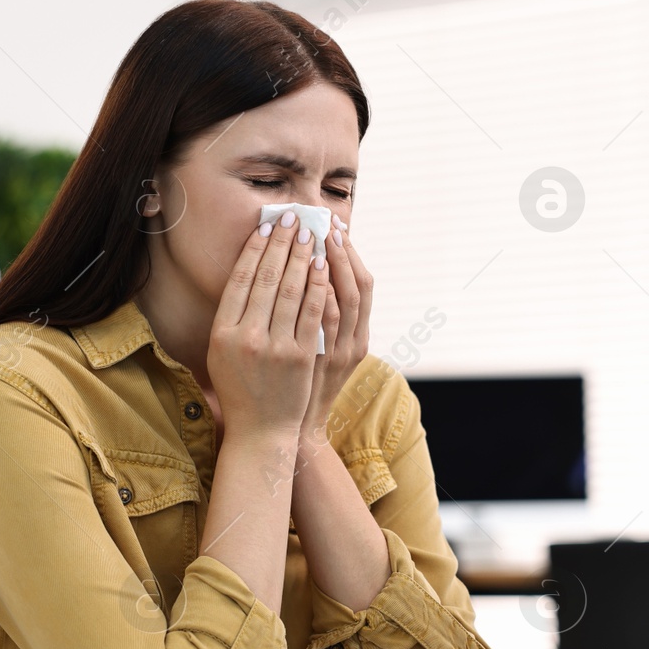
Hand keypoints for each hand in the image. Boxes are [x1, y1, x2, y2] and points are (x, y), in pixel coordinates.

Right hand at [208, 210, 328, 441]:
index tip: (266, 226)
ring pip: (291, 289)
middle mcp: (246, 337)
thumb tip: (247, 269)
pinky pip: (313, 312)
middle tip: (293, 217)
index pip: (241, 279)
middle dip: (281, 242)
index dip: (255, 248)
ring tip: (310, 233)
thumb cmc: (240, 387)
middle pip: (266, 277)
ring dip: (302, 255)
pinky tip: (323, 265)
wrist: (261, 431)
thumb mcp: (219, 352)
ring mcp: (275, 347)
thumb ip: (230, 316)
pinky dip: (318, 284)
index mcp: (222, 332)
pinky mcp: (302, 357)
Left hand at [301, 213, 372, 443]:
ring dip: (325, 264)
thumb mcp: (320, 353)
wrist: (284, 430)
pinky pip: (317, 319)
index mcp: (359, 339)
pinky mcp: (311, 359)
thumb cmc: (298, 386)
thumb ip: (321, 319)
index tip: (337, 226)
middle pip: (355, 287)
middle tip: (324, 219)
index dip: (351, 255)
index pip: (363, 286)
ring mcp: (334, 353)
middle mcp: (353, 344)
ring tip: (310, 233)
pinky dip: (314, 292)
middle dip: (339, 251)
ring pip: (339, 299)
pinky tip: (303, 268)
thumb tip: (313, 272)